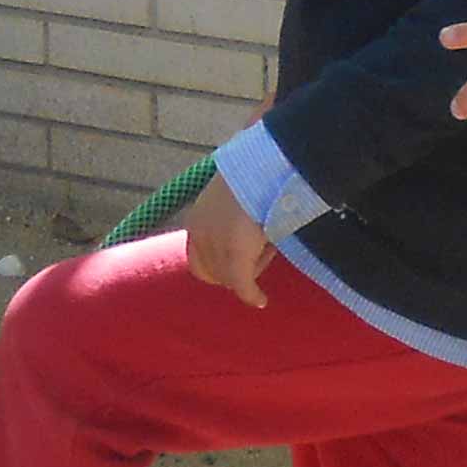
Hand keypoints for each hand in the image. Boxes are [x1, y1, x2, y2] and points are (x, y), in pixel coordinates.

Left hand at [181, 175, 275, 308]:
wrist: (266, 166)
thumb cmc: (257, 175)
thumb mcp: (236, 198)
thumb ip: (231, 218)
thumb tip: (248, 232)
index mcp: (196, 220)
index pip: (198, 259)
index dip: (216, 268)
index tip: (237, 266)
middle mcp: (200, 235)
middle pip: (211, 273)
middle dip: (231, 274)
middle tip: (256, 264)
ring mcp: (216, 246)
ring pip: (230, 278)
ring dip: (249, 273)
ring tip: (270, 253)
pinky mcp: (235, 256)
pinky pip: (243, 285)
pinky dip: (252, 295)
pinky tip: (262, 301)